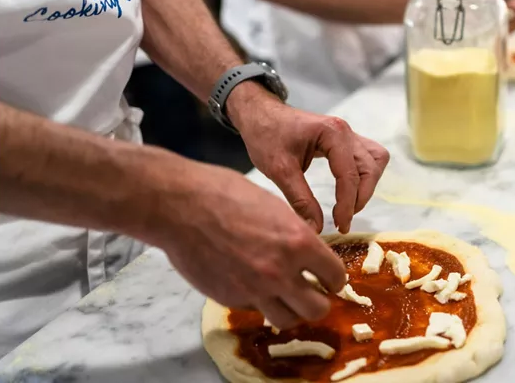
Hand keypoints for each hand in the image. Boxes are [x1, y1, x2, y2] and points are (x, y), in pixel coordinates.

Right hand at [153, 160, 347, 328]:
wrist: (180, 206)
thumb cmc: (225, 194)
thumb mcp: (274, 206)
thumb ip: (295, 233)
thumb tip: (307, 251)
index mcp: (298, 242)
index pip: (334, 275)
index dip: (335, 278)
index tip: (331, 278)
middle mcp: (280, 271)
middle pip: (317, 308)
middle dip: (320, 302)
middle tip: (315, 293)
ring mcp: (254, 289)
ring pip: (288, 320)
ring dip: (293, 311)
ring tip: (289, 299)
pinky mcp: (230, 299)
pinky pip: (256, 311)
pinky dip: (262, 304)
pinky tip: (257, 287)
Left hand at [226, 83, 389, 233]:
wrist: (260, 114)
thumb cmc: (266, 136)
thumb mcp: (280, 170)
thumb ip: (300, 200)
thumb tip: (316, 228)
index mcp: (333, 133)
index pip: (349, 175)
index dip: (347, 205)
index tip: (340, 227)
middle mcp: (346, 131)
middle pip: (369, 169)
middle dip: (359, 197)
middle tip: (342, 220)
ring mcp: (349, 134)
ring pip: (375, 162)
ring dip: (367, 186)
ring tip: (348, 206)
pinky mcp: (347, 140)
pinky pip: (369, 157)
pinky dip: (365, 176)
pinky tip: (349, 191)